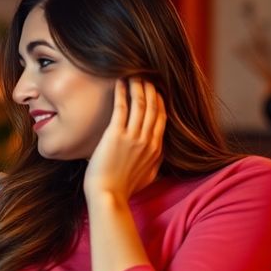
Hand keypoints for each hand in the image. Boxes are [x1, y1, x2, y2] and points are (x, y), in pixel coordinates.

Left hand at [83, 77, 165, 201]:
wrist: (109, 196)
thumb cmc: (124, 190)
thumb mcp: (148, 176)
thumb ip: (155, 162)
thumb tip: (157, 155)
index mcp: (155, 149)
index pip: (161, 119)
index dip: (159, 102)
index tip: (156, 91)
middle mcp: (147, 140)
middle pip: (153, 108)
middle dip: (151, 89)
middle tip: (146, 76)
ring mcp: (132, 137)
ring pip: (140, 104)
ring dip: (138, 86)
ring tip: (134, 74)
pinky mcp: (116, 135)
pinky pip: (121, 108)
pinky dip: (121, 93)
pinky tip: (120, 82)